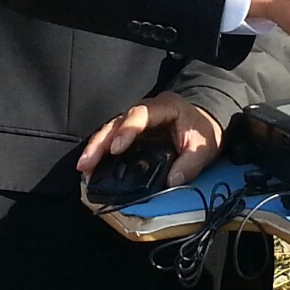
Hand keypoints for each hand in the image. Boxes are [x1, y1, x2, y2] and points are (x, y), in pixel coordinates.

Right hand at [78, 92, 227, 188]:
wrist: (206, 123)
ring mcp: (137, 121)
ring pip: (110, 129)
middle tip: (86, 163)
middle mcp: (147, 110)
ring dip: (96, 148)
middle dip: (100, 142)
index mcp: (165, 107)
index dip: (126, 130)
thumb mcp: (205, 148)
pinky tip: (92, 167)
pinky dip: (102, 152)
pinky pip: (114, 139)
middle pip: (117, 121)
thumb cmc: (204, 131)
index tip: (116, 149)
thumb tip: (172, 181)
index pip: (140, 114)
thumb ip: (190, 164)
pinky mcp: (133, 133)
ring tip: (84, 169)